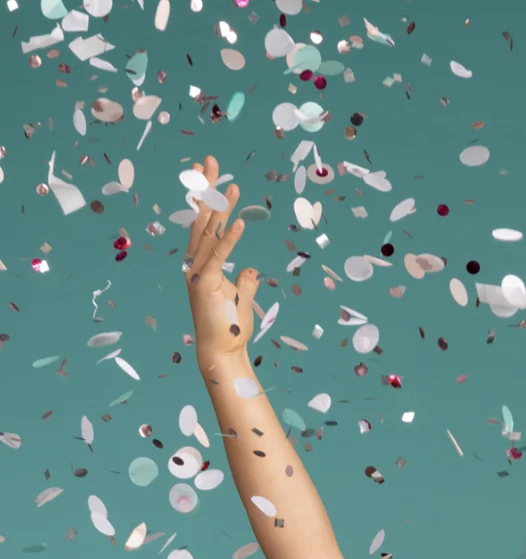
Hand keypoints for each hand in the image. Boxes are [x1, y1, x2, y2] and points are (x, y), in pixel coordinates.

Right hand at [182, 156, 260, 364]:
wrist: (223, 351)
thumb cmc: (230, 327)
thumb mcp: (241, 298)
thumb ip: (244, 281)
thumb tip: (251, 270)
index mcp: (202, 264)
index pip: (203, 223)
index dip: (205, 197)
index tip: (208, 171)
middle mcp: (196, 264)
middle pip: (199, 219)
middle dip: (204, 188)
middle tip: (209, 160)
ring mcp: (198, 273)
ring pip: (207, 233)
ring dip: (219, 209)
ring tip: (232, 186)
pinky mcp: (206, 284)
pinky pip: (218, 256)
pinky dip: (227, 239)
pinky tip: (238, 222)